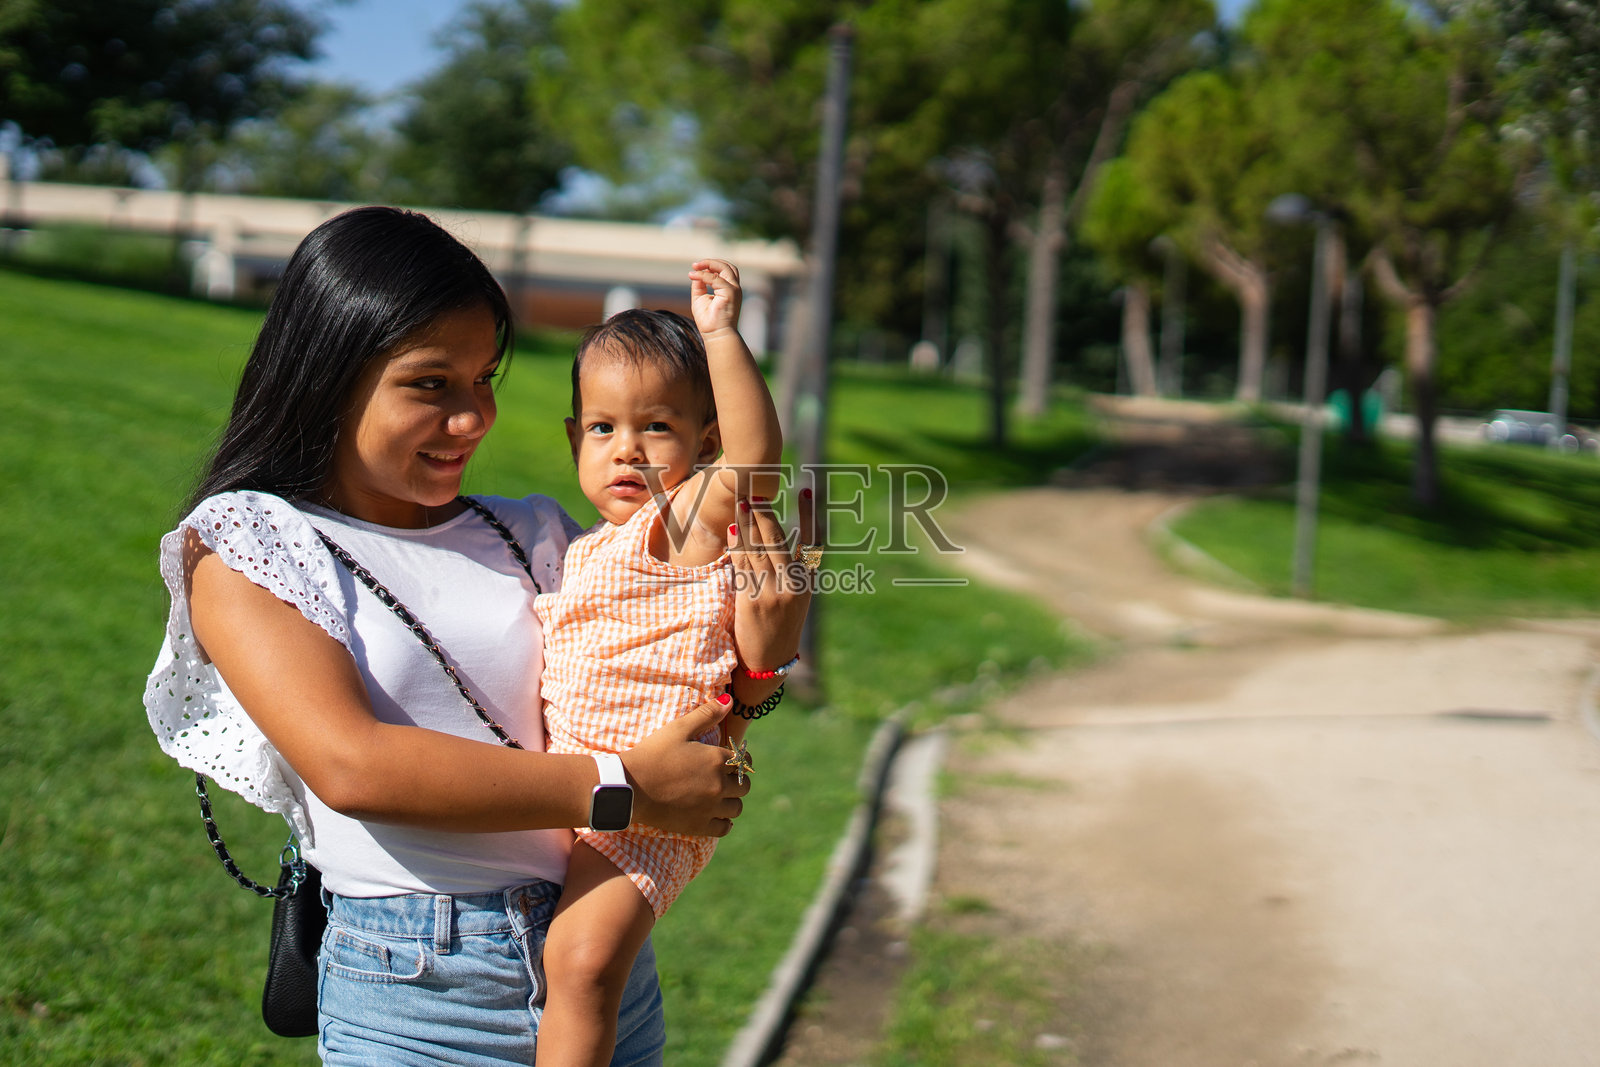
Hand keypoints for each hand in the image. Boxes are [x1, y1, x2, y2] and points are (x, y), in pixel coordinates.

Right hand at [620, 696, 747, 836]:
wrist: (629, 786)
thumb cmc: (652, 753)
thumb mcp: (678, 728)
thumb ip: (706, 714)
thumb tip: (729, 701)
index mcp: (716, 759)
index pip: (743, 761)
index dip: (739, 760)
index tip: (731, 761)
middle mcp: (719, 784)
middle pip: (744, 785)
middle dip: (737, 780)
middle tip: (724, 778)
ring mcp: (710, 807)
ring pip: (737, 808)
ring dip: (731, 801)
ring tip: (718, 796)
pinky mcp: (699, 825)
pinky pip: (724, 828)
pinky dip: (723, 822)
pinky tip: (715, 815)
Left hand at [689, 259, 741, 338]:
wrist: (715, 335)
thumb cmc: (708, 320)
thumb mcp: (700, 298)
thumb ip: (700, 284)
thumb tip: (695, 272)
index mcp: (728, 289)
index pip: (724, 271)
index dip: (710, 266)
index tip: (695, 267)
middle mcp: (734, 288)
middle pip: (727, 266)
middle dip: (711, 262)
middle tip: (695, 265)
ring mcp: (734, 290)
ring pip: (725, 268)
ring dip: (709, 264)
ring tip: (695, 267)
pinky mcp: (730, 293)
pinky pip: (716, 279)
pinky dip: (703, 275)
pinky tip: (693, 276)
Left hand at [728, 486, 815, 675]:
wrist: (768, 662)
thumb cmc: (778, 625)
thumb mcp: (792, 597)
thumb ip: (785, 569)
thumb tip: (770, 534)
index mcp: (807, 581)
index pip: (812, 540)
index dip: (809, 513)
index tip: (807, 489)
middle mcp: (793, 584)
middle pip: (778, 540)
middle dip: (765, 514)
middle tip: (755, 492)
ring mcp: (773, 592)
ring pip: (759, 550)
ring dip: (748, 524)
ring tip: (742, 503)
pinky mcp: (753, 601)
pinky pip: (743, 567)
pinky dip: (738, 546)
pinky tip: (734, 530)